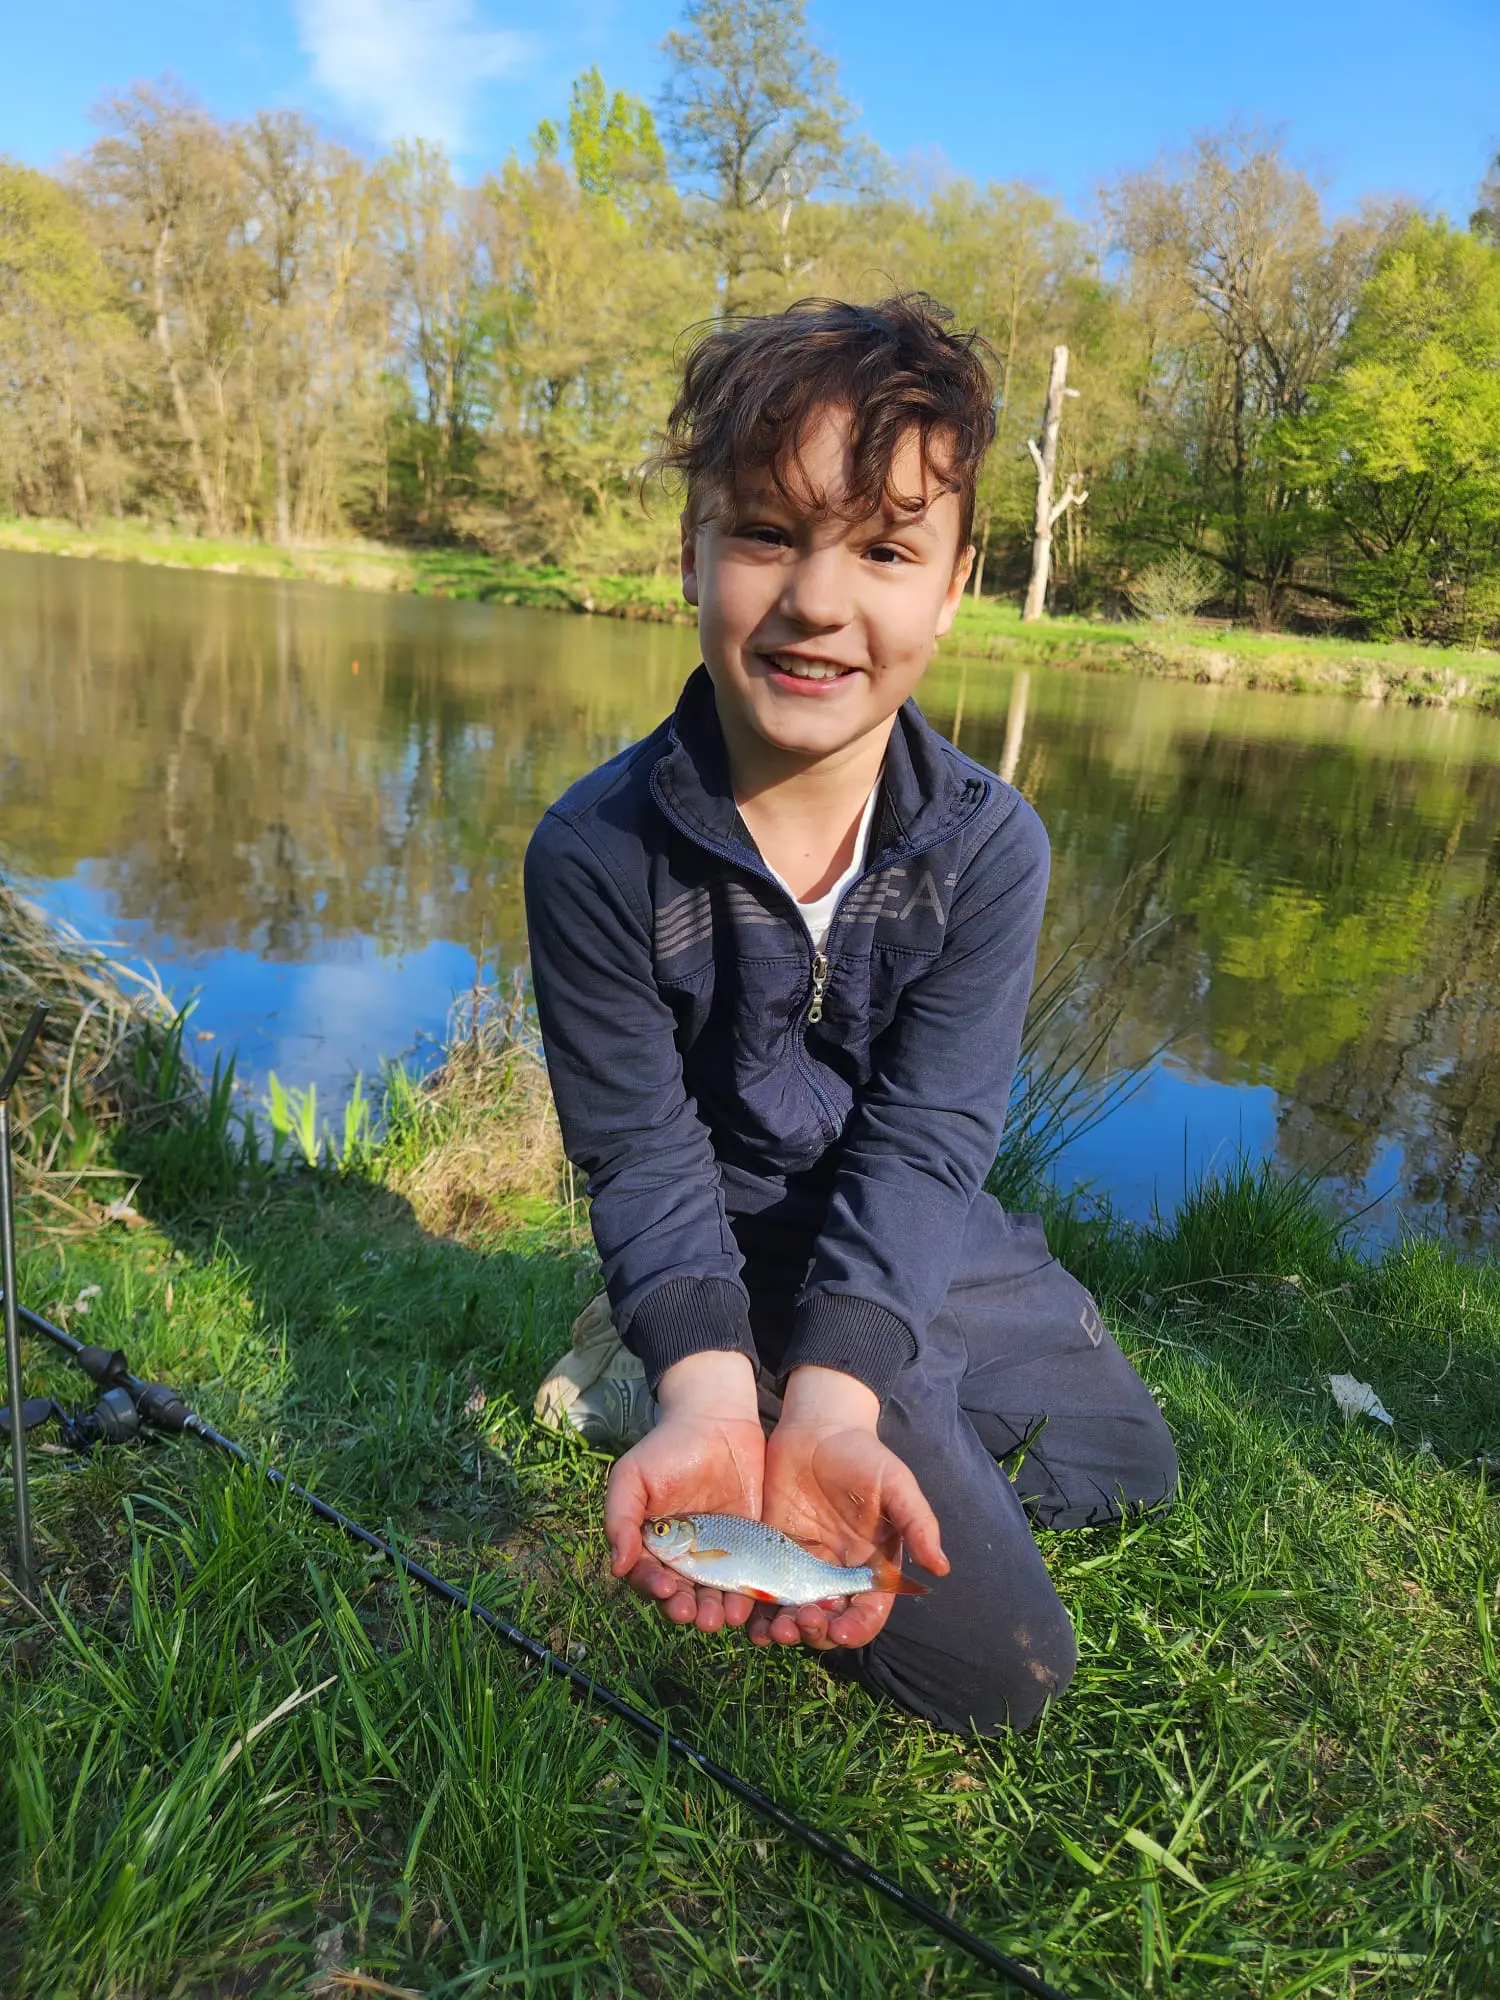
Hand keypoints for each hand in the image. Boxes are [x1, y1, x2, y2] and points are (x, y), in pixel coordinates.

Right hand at [603, 1350, 764, 1635]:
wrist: (717, 1422)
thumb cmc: (667, 1448)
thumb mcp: (633, 1476)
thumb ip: (620, 1518)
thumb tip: (618, 1566)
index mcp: (652, 1547)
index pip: (649, 1578)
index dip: (654, 1587)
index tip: (664, 1588)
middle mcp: (684, 1559)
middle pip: (683, 1596)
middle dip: (688, 1609)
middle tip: (695, 1614)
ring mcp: (718, 1556)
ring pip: (715, 1596)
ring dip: (717, 1612)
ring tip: (723, 1617)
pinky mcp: (751, 1550)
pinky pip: (748, 1580)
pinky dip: (748, 1596)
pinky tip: (749, 1603)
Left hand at [752, 1366, 947, 1652]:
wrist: (817, 1428)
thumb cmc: (862, 1454)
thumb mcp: (895, 1483)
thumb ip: (918, 1522)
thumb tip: (942, 1567)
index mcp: (869, 1567)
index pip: (867, 1613)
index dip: (856, 1628)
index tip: (841, 1630)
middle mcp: (835, 1574)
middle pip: (827, 1622)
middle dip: (815, 1632)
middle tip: (799, 1622)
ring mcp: (799, 1566)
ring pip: (792, 1615)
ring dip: (783, 1631)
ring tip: (771, 1629)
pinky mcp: (768, 1553)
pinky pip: (762, 1591)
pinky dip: (754, 1611)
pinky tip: (746, 1617)